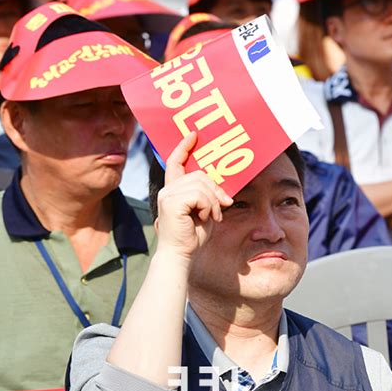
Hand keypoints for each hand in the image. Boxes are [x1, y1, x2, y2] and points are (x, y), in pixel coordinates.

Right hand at [156, 132, 232, 260]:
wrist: (180, 255)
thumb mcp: (204, 210)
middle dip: (215, 189)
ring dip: (213, 202)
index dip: (184, 147)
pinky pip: (200, 195)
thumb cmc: (193, 236)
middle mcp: (168, 190)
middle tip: (223, 206)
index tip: (194, 135)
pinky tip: (204, 218)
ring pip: (201, 185)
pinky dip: (208, 207)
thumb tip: (223, 191)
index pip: (176, 162)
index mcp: (173, 190)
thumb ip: (208, 196)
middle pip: (199, 175)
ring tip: (212, 216)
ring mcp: (168, 195)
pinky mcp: (172, 202)